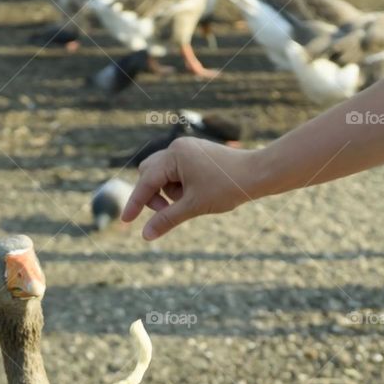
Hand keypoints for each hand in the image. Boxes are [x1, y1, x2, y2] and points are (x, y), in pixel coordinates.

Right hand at [121, 137, 254, 239]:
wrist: (257, 174)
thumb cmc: (227, 188)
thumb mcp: (193, 207)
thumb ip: (166, 219)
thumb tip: (145, 235)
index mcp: (174, 156)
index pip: (146, 182)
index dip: (135, 203)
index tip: (126, 221)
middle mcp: (177, 148)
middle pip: (148, 174)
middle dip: (153, 195)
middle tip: (169, 211)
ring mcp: (186, 150)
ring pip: (162, 174)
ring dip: (168, 192)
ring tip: (189, 201)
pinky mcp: (194, 155)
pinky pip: (176, 172)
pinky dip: (178, 187)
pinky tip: (196, 194)